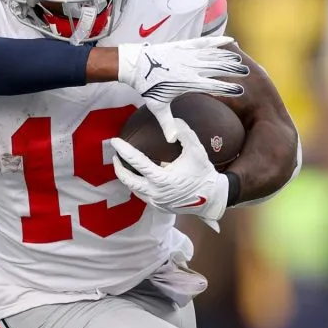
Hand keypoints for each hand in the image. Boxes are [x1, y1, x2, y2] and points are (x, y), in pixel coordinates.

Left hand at [110, 119, 228, 230]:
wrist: (213, 198)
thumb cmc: (203, 174)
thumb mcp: (196, 151)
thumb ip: (185, 134)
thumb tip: (175, 120)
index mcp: (161, 179)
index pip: (137, 162)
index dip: (124, 150)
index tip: (114, 141)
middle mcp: (155, 192)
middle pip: (128, 180)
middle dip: (118, 167)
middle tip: (115, 155)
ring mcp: (156, 201)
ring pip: (134, 189)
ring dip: (126, 177)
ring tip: (123, 165)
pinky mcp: (159, 207)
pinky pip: (143, 196)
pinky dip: (137, 186)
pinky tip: (139, 177)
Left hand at [118, 36, 247, 141]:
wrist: (134, 65)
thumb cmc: (147, 86)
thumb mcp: (157, 106)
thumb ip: (167, 123)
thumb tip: (172, 141)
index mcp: (187, 82)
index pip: (213, 86)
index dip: (228, 88)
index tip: (241, 90)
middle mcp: (190, 67)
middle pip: (217, 68)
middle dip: (233, 70)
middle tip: (247, 72)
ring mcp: (187, 55)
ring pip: (213, 55)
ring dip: (228, 57)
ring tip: (241, 60)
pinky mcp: (183, 45)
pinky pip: (204, 42)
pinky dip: (217, 41)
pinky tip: (230, 40)